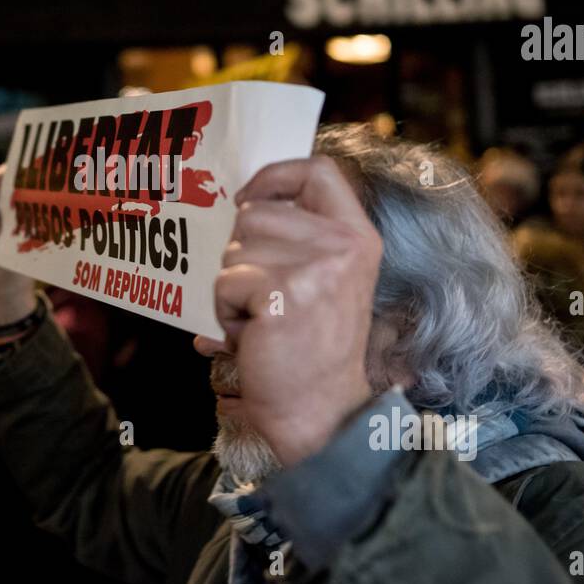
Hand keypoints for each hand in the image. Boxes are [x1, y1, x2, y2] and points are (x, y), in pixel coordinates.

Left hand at [203, 156, 382, 468]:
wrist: (315, 412)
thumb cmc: (309, 347)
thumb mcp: (323, 279)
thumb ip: (299, 237)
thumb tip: (241, 203)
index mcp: (358, 236)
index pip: (319, 171)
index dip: (275, 176)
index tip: (248, 198)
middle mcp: (344, 245)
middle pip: (255, 213)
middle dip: (242, 253)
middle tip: (264, 296)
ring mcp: (315, 268)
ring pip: (233, 249)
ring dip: (233, 286)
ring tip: (262, 319)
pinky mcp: (281, 293)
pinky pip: (224, 283)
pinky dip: (226, 312)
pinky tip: (255, 335)